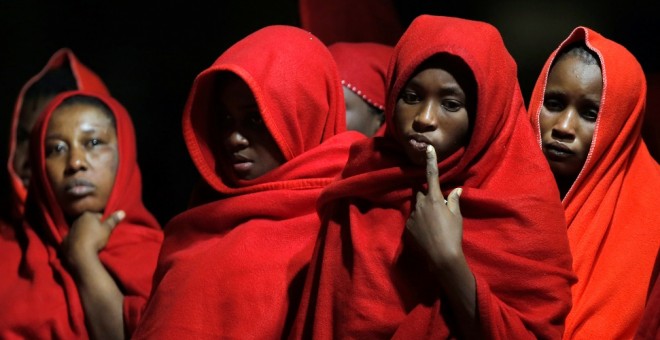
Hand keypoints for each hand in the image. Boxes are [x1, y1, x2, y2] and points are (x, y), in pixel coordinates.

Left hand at [62, 210, 124, 267]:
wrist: (80, 255)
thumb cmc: (95, 239)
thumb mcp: (108, 229)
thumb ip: (113, 220)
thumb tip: (122, 212)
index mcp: (87, 215)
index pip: (98, 216)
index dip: (104, 223)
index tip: (107, 230)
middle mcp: (76, 220)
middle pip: (88, 223)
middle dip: (93, 228)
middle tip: (100, 237)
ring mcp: (69, 231)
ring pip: (80, 231)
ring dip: (85, 235)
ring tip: (91, 243)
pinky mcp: (64, 242)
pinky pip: (73, 240)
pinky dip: (77, 242)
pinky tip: (82, 248)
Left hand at [406, 145, 463, 273]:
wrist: (440, 257)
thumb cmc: (452, 235)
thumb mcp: (456, 217)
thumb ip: (454, 201)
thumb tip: (457, 190)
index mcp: (434, 199)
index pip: (432, 175)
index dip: (430, 161)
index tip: (428, 149)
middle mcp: (420, 204)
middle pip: (419, 191)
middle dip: (425, 193)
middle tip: (435, 203)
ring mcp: (412, 216)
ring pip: (416, 206)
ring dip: (423, 209)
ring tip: (433, 223)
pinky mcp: (407, 227)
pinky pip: (413, 219)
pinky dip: (419, 222)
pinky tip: (427, 232)